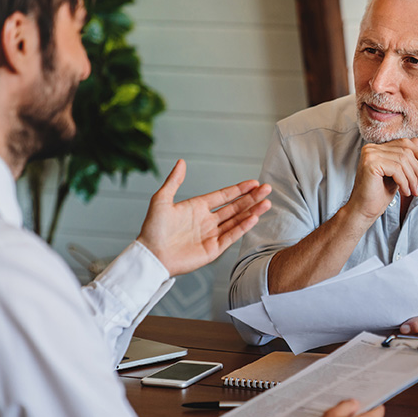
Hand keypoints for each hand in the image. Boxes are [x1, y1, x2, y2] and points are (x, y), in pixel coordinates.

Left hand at [136, 159, 271, 275]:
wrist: (150, 255)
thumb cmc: (152, 229)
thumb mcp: (161, 199)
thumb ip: (174, 181)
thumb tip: (181, 161)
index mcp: (198, 207)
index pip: (224, 196)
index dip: (239, 189)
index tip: (254, 183)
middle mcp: (207, 220)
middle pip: (235, 207)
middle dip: (251, 198)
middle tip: (267, 189)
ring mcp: (212, 235)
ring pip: (237, 220)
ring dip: (252, 211)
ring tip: (267, 203)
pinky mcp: (213, 249)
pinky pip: (231, 236)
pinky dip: (243, 227)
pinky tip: (254, 218)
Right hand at [346, 139, 417, 221]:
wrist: (363, 210)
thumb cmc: (378, 194)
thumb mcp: (396, 174)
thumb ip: (404, 159)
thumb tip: (417, 142)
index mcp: (376, 148)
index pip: (403, 143)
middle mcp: (371, 148)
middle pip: (405, 152)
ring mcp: (370, 154)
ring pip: (403, 161)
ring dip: (412, 178)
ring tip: (415, 191)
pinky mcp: (371, 164)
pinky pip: (397, 169)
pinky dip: (404, 182)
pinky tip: (405, 191)